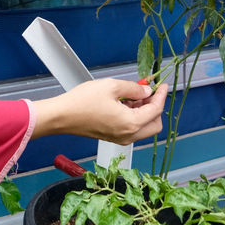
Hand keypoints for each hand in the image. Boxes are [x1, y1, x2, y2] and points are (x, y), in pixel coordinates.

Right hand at [30, 79, 167, 143]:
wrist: (62, 116)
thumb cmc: (82, 102)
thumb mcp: (111, 86)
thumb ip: (134, 88)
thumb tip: (146, 91)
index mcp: (131, 123)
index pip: (156, 110)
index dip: (161, 95)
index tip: (162, 85)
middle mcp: (128, 135)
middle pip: (155, 124)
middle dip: (155, 107)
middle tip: (149, 91)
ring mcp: (120, 138)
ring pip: (144, 128)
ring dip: (145, 112)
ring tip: (134, 95)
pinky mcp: (113, 137)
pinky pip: (132, 129)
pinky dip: (135, 117)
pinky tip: (126, 103)